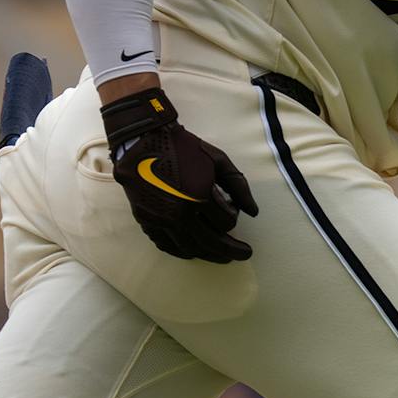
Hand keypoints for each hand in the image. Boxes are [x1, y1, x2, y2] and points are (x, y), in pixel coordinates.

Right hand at [100, 85, 259, 262]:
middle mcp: (180, 213)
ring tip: (221, 257)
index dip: (234, 217)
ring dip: (208, 255)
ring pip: (189, 249)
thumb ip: (238, 185)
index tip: (232, 208)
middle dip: (231, 251)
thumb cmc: (183, 148)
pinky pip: (167, 245)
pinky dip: (182, 251)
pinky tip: (193, 251)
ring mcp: (161, 220)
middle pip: (212, 243)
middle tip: (244, 255)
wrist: (143, 140)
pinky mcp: (146, 221)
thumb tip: (254, 212)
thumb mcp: (218, 160)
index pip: (227, 222)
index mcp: (200, 196)